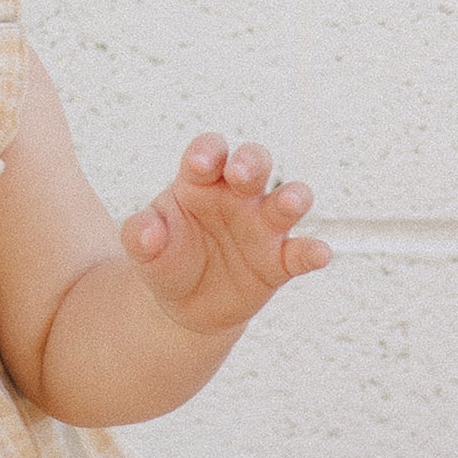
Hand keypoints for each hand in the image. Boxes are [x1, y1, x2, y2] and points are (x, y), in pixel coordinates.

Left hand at [122, 135, 330, 335]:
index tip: (200, 164)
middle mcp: (237, 197)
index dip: (208, 152)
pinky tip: (317, 253)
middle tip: (241, 174)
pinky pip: (299, 253)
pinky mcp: (278, 262)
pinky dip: (311, 251)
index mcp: (200, 182)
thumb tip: (147, 232)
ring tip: (289, 203)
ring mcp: (262, 227)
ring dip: (293, 197)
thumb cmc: (166, 259)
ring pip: (287, 200)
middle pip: (254, 163)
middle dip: (251, 162)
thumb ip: (140, 235)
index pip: (209, 153)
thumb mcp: (143, 248)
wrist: (182, 305)